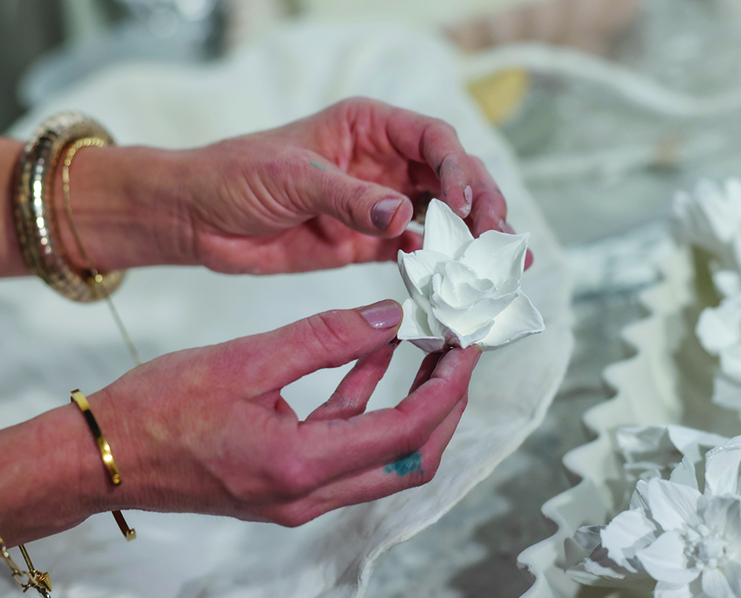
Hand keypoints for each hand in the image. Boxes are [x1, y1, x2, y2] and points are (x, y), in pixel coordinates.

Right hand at [87, 300, 479, 525]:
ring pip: (384, 456)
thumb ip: (325, 337)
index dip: (447, 387)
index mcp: (301, 466)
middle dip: (444, 404)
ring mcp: (299, 494)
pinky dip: (366, 402)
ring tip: (426, 345)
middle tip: (460, 352)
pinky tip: (374, 355)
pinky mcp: (287, 480)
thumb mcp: (247, 359)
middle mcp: (309, 494)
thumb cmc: (158, 410)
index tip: (468, 347)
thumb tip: (390, 317)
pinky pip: (346, 445)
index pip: (406, 432)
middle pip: (411, 459)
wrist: (101, 456)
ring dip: (410, 403)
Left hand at [174, 97, 519, 273]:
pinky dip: (436, 268)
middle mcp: (383, 162)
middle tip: (501, 240)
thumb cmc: (235, 176)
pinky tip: (455, 284)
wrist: (197, 219)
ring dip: (469, 240)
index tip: (464, 206)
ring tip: (500, 266)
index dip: (459, 170)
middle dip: (481, 207)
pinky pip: (413, 253)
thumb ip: (349, 198)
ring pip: (440, 218)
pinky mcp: (367, 243)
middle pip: (451, 179)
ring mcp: (378, 204)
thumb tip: (402, 216)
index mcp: (369, 128)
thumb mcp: (293, 178)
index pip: (434, 141)